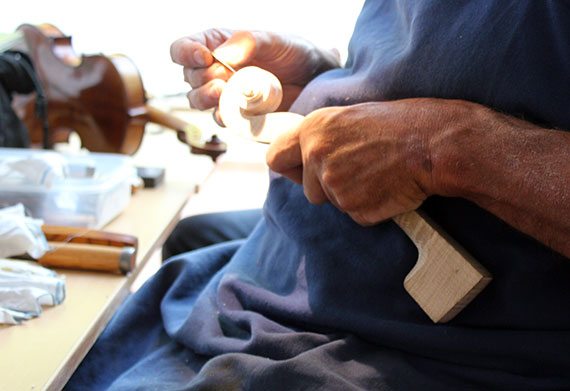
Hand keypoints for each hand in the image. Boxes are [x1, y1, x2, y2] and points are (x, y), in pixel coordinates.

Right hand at [170, 29, 339, 123]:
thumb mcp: (273, 40)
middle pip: (189, 77)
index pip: (184, 48)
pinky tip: (234, 113)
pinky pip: (220, 119)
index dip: (186, 53)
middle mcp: (216, 70)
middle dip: (200, 80)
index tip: (204, 58)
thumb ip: (247, 42)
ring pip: (197, 100)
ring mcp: (226, 94)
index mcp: (218, 45)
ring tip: (223, 94)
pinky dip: (223, 117)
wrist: (316, 79)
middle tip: (222, 82)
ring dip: (205, 99)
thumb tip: (219, 55)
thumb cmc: (294, 52)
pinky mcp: (238, 115)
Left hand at [266, 98, 453, 225]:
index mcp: (313, 130)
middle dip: (328, 186)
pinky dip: (371, 207)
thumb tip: (302, 157)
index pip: (275, 159)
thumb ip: (320, 138)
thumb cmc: (397, 125)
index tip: (299, 170)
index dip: (288, 168)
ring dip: (352, 195)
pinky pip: (356, 215)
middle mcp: (316, 156)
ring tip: (377, 172)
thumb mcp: (348, 119)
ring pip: (334, 203)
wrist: (432, 142)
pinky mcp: (355, 208)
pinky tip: (387, 186)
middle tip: (360, 168)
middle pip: (308, 190)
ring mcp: (335, 185)